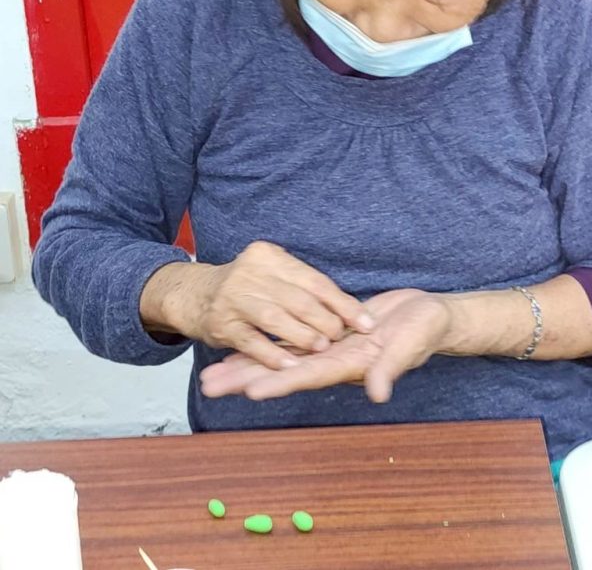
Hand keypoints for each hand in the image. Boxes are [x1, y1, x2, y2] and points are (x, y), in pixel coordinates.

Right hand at [142, 241, 373, 369]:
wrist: (191, 294)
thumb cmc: (247, 288)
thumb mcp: (273, 275)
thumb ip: (304, 288)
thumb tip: (350, 312)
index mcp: (271, 257)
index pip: (316, 282)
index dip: (344, 304)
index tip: (368, 323)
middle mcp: (251, 272)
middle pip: (298, 299)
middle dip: (326, 321)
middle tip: (342, 337)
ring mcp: (233, 298)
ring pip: (276, 318)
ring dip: (302, 336)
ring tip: (322, 349)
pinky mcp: (220, 324)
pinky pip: (251, 342)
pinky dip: (272, 355)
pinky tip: (290, 367)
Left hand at [199, 289, 453, 402]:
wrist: (429, 316)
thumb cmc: (424, 332)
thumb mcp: (409, 347)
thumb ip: (390, 369)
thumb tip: (377, 392)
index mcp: (349, 366)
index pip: (307, 376)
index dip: (279, 383)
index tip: (248, 391)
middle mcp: (331, 361)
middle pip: (282, 370)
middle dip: (245, 378)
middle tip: (208, 385)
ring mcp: (327, 348)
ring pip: (280, 356)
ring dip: (247, 364)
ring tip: (211, 371)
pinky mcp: (328, 331)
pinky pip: (291, 338)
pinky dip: (268, 342)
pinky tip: (245, 343)